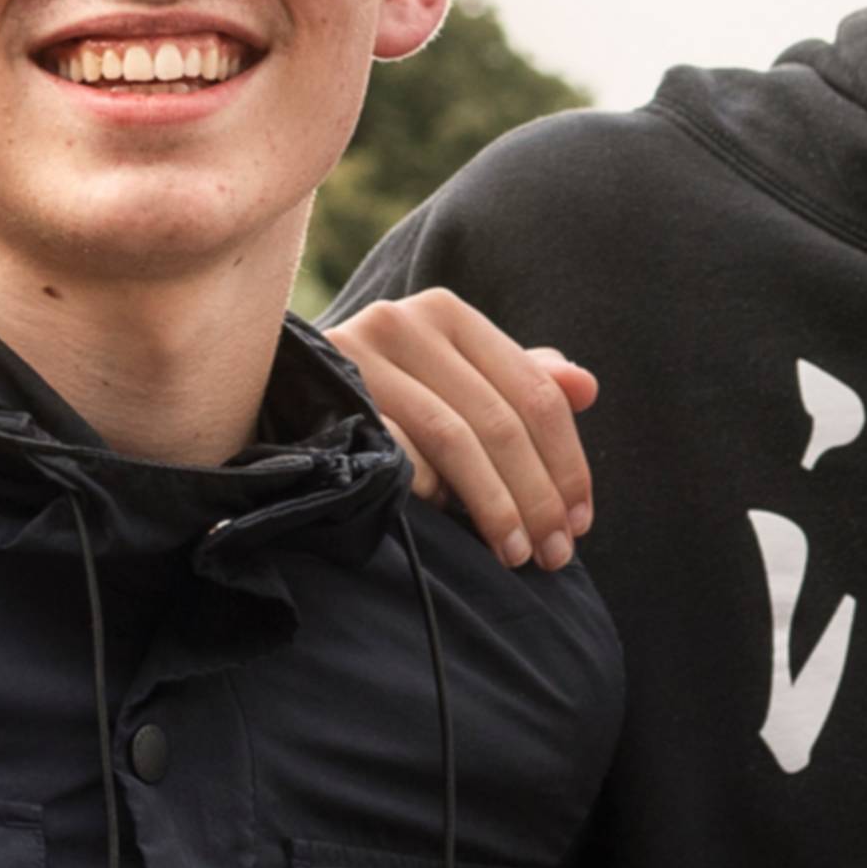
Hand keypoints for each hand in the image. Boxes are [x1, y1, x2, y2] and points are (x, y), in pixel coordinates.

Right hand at [329, 289, 597, 569]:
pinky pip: (397, 452)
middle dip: (537, 496)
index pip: (533, 391)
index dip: (567, 461)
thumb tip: (587, 387)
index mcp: (445, 313)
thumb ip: (518, 381)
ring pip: (454, 438)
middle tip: (555, 554)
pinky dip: (432, 492)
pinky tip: (451, 528)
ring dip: (495, 506)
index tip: (581, 522)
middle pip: (499, 420)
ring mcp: (359, 357)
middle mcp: (401, 322)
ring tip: (514, 554)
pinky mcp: (327, 397)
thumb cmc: (382, 396)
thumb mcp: (453, 380)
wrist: (279, 402)